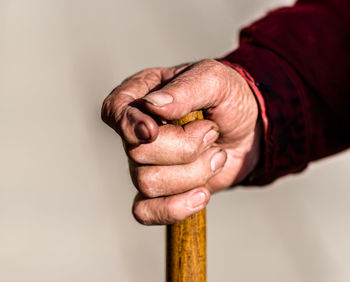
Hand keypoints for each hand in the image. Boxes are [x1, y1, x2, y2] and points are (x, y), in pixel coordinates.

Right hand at [101, 59, 261, 224]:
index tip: (153, 130)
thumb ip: (185, 89)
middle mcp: (139, 131)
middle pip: (138, 152)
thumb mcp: (215, 80)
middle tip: (212, 132)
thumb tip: (152, 106)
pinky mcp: (160, 191)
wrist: (251, 131)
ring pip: (148, 183)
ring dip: (194, 173)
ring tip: (217, 155)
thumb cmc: (229, 99)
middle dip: (185, 148)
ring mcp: (147, 163)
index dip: (128, 124)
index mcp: (144, 95)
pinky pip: (146, 211)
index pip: (114, 110)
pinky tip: (202, 194)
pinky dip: (175, 208)